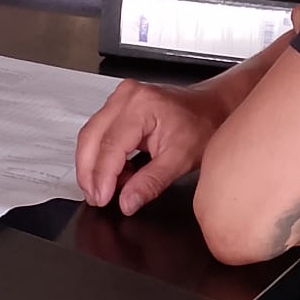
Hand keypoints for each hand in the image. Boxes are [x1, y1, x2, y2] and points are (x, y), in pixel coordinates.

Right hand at [75, 79, 228, 216]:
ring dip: (92, 166)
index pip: (110, 145)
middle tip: (96, 198)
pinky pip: (99, 132)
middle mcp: (126, 96)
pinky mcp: (118, 105)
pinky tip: (114, 174)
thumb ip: (150, 183)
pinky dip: (101, 156)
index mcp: (141, 105)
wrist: (210, 108)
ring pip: (90, 135)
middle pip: (91, 138)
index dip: (102, 176)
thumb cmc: (201, 126)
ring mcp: (120, 98)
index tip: (101, 198)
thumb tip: (127, 202)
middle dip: (89, 173)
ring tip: (105, 189)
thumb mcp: (180, 160)